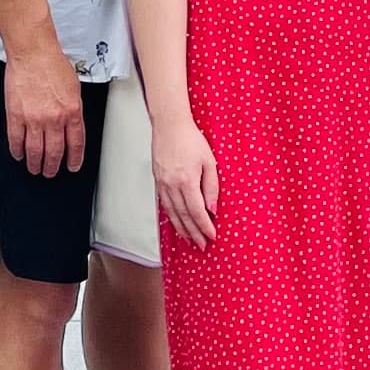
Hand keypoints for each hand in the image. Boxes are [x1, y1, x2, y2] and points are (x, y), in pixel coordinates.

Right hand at [2, 43, 87, 177]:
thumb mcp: (74, 88)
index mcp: (72, 112)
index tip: (72, 166)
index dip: (74, 160)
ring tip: (35, 168)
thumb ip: (73, 109)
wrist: (33, 52)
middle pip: (54, 153)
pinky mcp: (16, 116)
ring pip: (35, 152)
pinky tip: (18, 154)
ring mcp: (34, 119)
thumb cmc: (52, 63)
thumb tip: (72, 125)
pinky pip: (16, 141)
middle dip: (52, 167)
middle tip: (50, 172)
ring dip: (35, 164)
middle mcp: (54, 119)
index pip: (75, 145)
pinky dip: (17, 151)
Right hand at [152, 112, 218, 246]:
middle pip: (184, 216)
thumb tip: (212, 208)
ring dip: (182, 229)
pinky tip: (177, 222)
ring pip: (172, 213)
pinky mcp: (158, 181)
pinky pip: (165, 204)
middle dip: (194, 233)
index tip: (212, 236)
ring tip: (190, 239)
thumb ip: (212, 186)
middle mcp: (172, 185)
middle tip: (202, 245)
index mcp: (187, 180)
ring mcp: (163, 184)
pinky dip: (172, 217)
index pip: (197, 211)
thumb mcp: (209, 161)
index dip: (204, 226)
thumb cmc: (190, 139)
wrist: (170, 125)